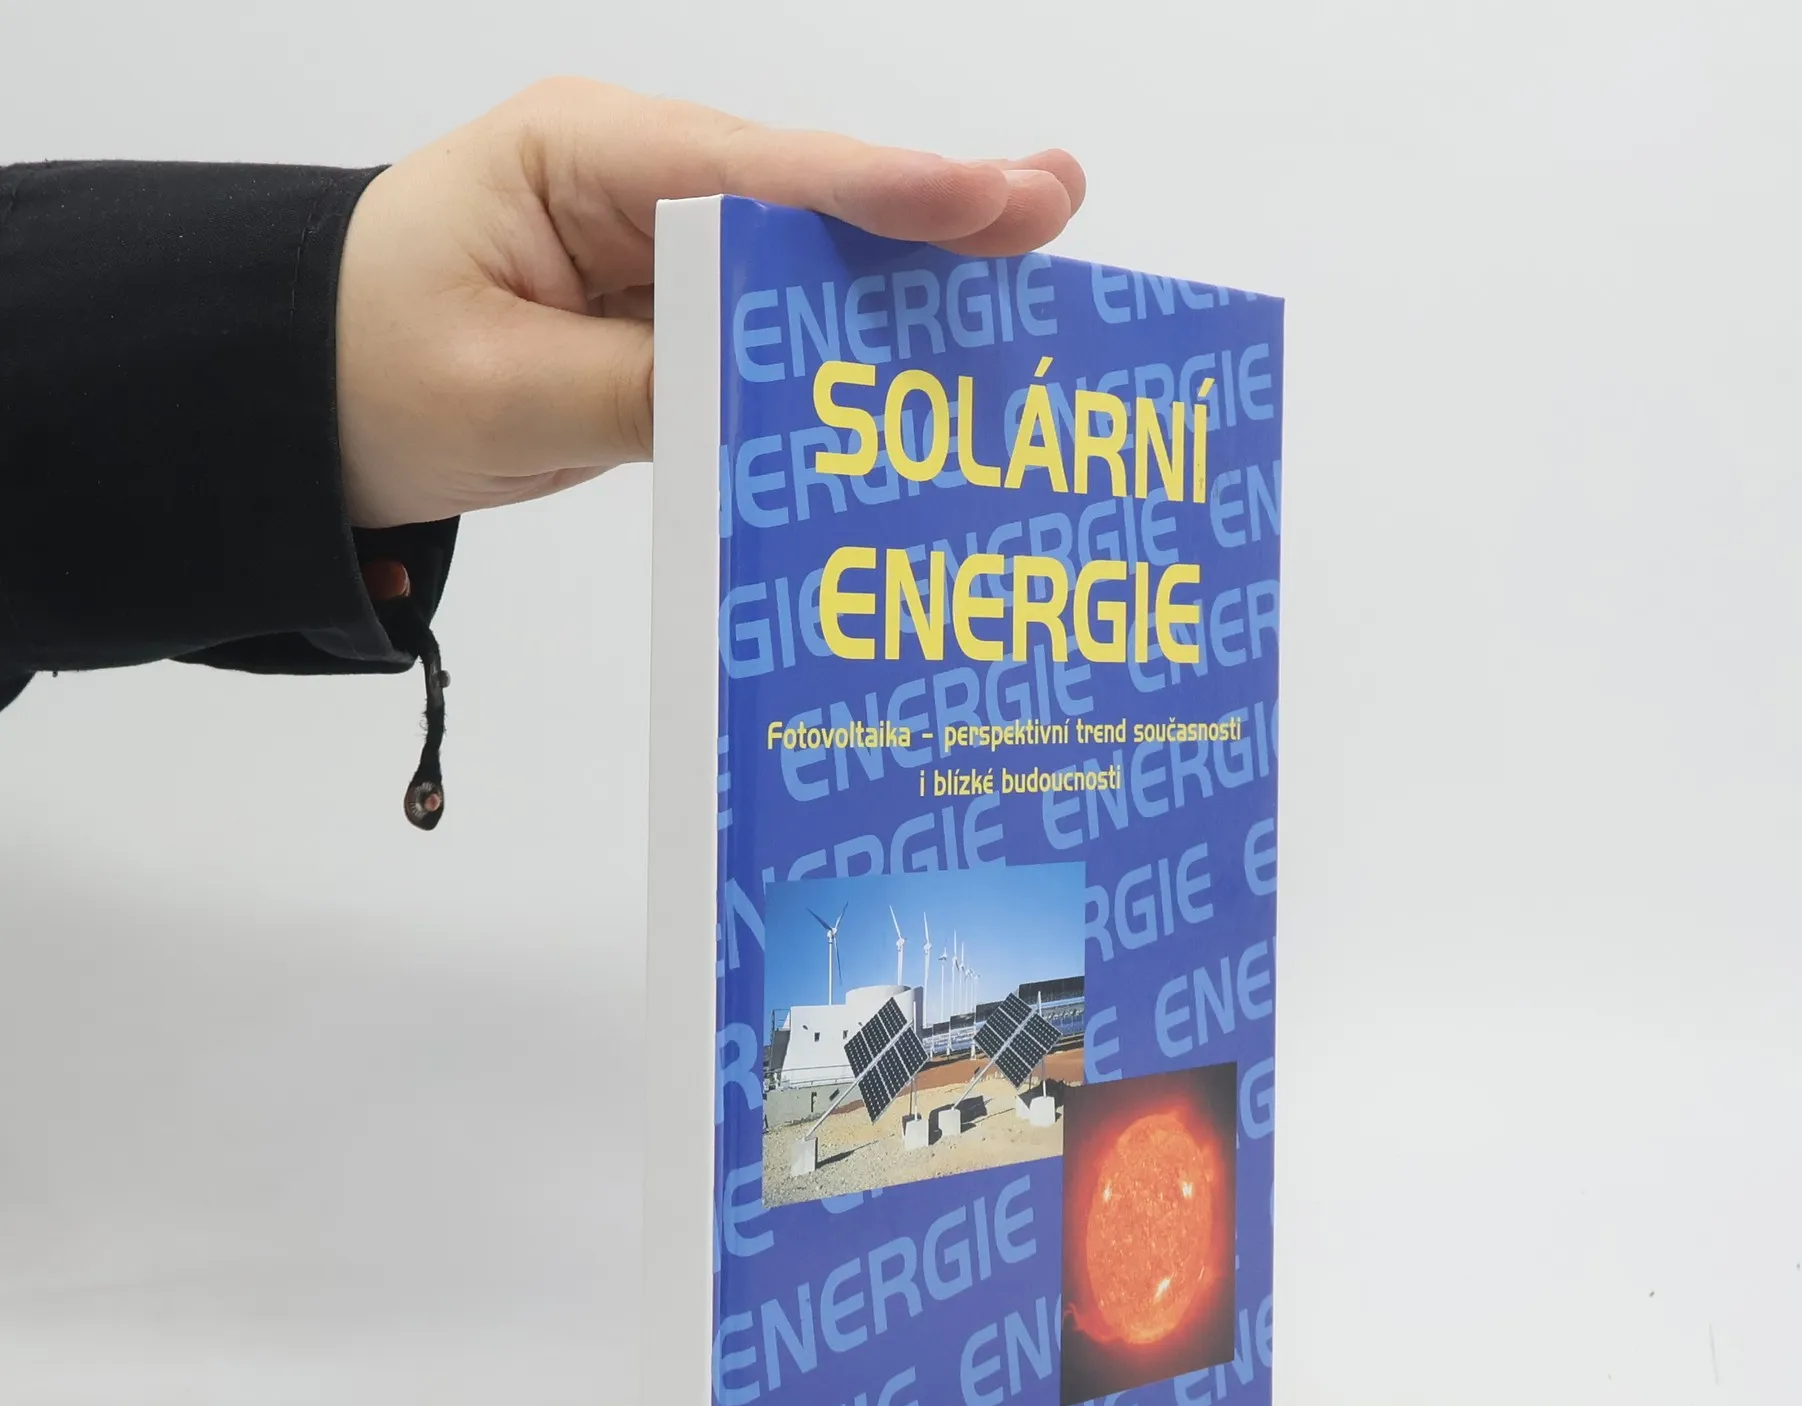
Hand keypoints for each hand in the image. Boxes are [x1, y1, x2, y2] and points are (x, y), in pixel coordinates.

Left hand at [336, 79, 1085, 528]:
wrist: (297, 403)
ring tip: (1026, 286)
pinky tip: (920, 367)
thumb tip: (775, 395)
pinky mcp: (664, 317)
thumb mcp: (498, 392)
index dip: (879, 191)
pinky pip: (768, 332)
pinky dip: (841, 353)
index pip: (753, 171)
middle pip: (806, 199)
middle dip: (930, 212)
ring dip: (903, 285)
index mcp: (586, 159)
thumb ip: (642, 388)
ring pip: (802, 265)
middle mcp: (639, 185)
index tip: (992, 198)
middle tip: (1056, 209)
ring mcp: (658, 251)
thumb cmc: (364, 370)